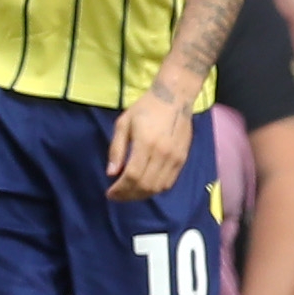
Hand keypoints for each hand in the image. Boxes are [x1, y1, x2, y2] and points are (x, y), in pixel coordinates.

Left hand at [105, 87, 191, 201]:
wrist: (174, 98)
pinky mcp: (183, 159)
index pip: (132, 176)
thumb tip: (111, 173)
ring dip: (142, 195)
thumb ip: (117, 149)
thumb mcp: (123, 124)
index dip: (120, 189)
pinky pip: (169, 182)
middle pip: (145, 185)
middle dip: (129, 195)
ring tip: (129, 193)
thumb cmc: (145, 108)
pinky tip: (145, 187)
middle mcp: (163, 154)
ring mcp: (175, 158)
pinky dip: (156, 189)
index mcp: (146, 144)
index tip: (110, 193)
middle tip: (117, 196)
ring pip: (158, 187)